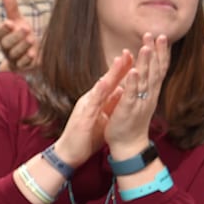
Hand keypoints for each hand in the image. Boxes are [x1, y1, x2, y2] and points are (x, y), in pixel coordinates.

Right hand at [0, 0, 38, 71]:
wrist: (31, 54)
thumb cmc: (22, 36)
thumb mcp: (18, 21)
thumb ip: (12, 9)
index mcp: (3, 37)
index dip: (3, 29)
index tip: (10, 22)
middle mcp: (6, 48)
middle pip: (6, 44)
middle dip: (15, 37)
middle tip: (26, 29)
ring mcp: (14, 58)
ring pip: (14, 54)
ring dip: (22, 47)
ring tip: (31, 39)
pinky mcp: (22, 67)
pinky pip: (22, 65)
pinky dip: (27, 60)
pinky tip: (33, 54)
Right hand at [52, 50, 133, 167]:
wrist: (68, 153)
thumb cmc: (85, 136)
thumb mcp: (101, 117)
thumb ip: (109, 103)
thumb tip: (120, 91)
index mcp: (97, 100)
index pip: (112, 82)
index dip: (123, 70)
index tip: (135, 56)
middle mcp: (91, 99)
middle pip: (107, 79)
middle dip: (119, 65)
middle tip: (130, 50)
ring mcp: (86, 106)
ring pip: (100, 86)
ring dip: (111, 72)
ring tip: (122, 59)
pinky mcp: (83, 116)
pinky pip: (93, 102)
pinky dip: (100, 91)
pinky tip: (107, 82)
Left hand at [104, 33, 168, 158]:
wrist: (129, 145)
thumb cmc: (131, 122)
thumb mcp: (138, 99)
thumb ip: (140, 85)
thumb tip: (140, 69)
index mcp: (150, 92)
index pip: (158, 69)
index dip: (160, 53)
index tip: (160, 37)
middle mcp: (149, 95)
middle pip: (155, 70)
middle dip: (155, 52)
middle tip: (156, 34)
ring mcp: (139, 102)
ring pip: (145, 79)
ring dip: (146, 62)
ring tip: (146, 46)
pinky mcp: (128, 110)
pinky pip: (131, 94)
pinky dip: (133, 82)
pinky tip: (134, 71)